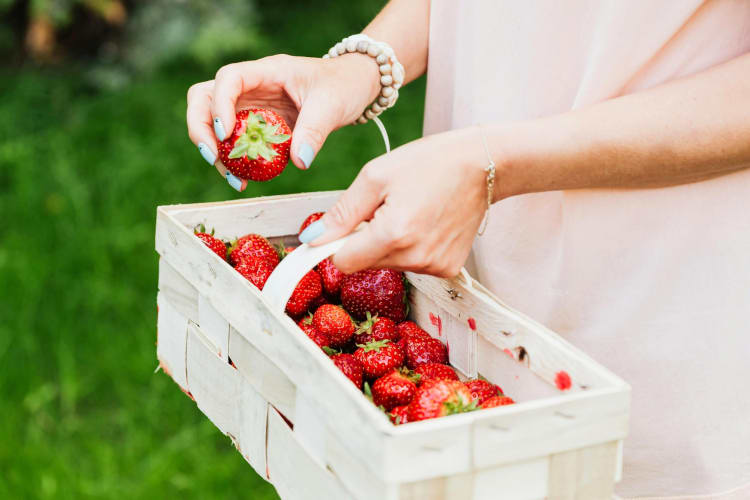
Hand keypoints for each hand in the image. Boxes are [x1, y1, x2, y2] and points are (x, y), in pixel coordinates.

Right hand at [186, 53, 379, 188]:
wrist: (354, 87)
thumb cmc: (343, 85)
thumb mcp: (332, 105)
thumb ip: (314, 131)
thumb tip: (299, 161)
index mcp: (267, 71)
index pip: (228, 79)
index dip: (219, 105)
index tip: (227, 134)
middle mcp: (252, 86)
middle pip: (204, 97)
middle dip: (201, 128)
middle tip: (213, 157)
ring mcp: (251, 105)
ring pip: (212, 122)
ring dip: (214, 150)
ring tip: (232, 178)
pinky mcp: (257, 125)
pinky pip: (235, 142)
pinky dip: (233, 160)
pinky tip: (245, 180)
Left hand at [301, 127, 490, 276]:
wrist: (483, 164)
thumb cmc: (430, 162)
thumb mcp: (376, 176)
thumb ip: (342, 213)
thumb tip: (311, 240)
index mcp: (394, 233)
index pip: (343, 262)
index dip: (337, 244)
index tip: (343, 227)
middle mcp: (415, 257)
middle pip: (365, 264)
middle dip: (364, 240)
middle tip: (385, 208)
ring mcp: (435, 266)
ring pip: (388, 265)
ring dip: (388, 243)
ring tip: (409, 211)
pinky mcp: (448, 269)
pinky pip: (412, 265)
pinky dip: (411, 248)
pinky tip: (426, 223)